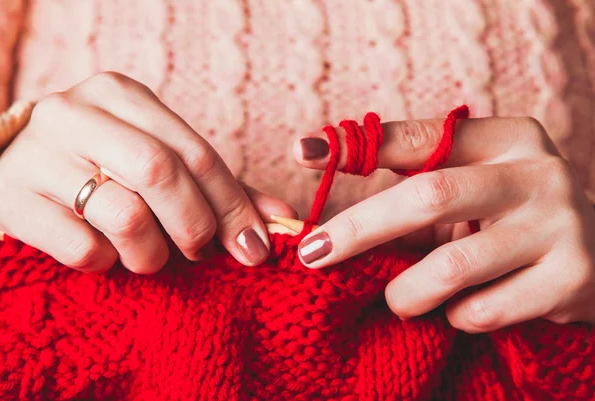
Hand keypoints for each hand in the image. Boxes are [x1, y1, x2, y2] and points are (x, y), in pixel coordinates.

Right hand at [0, 72, 295, 272]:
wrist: (10, 164)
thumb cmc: (100, 165)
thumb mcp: (156, 157)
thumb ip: (216, 186)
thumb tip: (279, 218)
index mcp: (123, 95)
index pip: (197, 153)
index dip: (234, 206)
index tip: (256, 248)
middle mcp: (77, 113)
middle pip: (162, 175)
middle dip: (196, 227)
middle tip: (199, 252)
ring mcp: (38, 153)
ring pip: (125, 216)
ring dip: (151, 253)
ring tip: (148, 255)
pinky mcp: (9, 197)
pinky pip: (83, 248)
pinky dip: (107, 263)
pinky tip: (103, 252)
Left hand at [293, 116, 594, 332]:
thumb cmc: (507, 221)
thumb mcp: (470, 191)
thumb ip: (414, 188)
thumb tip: (324, 194)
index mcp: (506, 139)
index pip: (421, 136)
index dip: (358, 145)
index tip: (302, 152)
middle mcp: (537, 172)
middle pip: (427, 196)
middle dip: (359, 229)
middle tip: (314, 255)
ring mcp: (559, 224)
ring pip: (452, 266)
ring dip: (407, 291)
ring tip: (399, 299)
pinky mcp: (572, 277)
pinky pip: (483, 309)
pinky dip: (455, 317)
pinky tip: (460, 311)